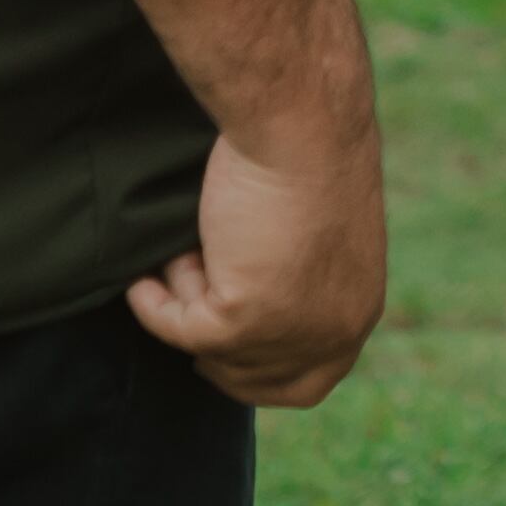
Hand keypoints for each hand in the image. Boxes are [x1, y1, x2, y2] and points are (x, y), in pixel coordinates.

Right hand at [127, 121, 387, 406]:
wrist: (299, 123)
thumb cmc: (306, 156)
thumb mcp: (318, 235)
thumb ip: (299, 282)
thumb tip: (248, 304)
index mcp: (359, 310)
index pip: (309, 383)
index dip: (257, 374)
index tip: (217, 355)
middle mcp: (334, 334)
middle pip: (256, 381)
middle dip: (214, 353)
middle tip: (184, 307)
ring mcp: (290, 332)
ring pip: (209, 348)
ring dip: (187, 299)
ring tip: (188, 245)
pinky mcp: (244, 319)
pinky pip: (178, 327)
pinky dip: (154, 301)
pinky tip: (146, 273)